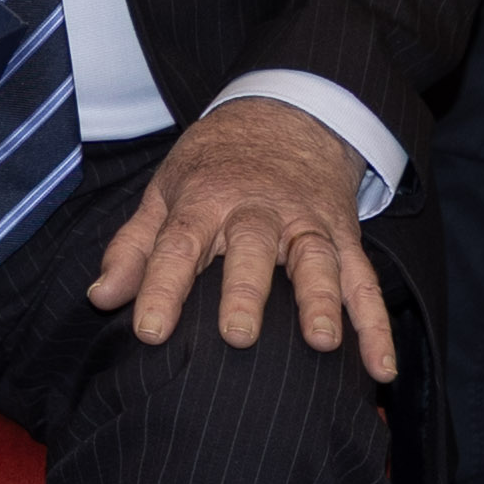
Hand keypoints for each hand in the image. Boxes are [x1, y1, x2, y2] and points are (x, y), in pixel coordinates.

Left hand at [86, 97, 396, 377]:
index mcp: (206, 198)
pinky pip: (365, 281)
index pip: (179, 243)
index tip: (150, 331)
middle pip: (251, 247)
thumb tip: (101, 297)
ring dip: (322, 299)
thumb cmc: (215, 165)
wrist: (286, 115)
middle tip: (236, 335)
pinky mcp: (344, 236)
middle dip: (246, 290)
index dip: (162, 286)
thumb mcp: (165, 191)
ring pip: (317, 259)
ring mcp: (307, 222)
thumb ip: (134, 246)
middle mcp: (258, 209)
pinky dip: (377, 324)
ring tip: (323, 341)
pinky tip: (381, 367)